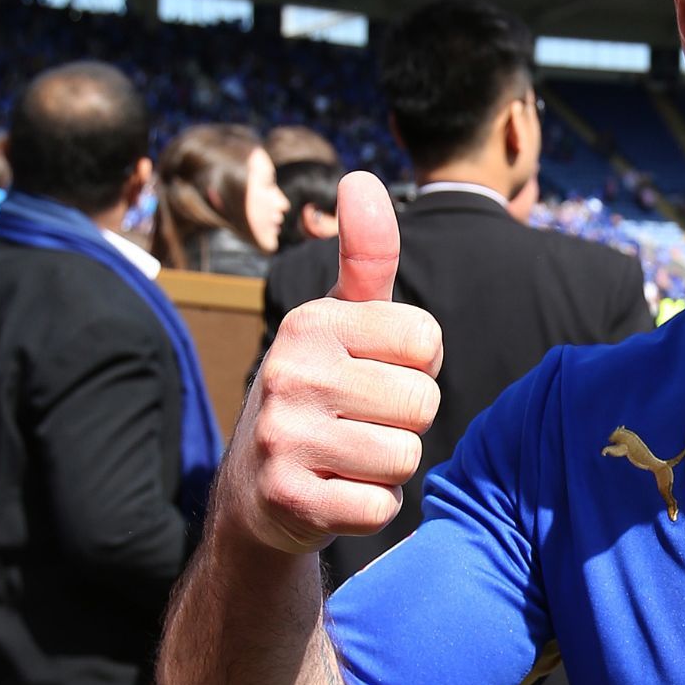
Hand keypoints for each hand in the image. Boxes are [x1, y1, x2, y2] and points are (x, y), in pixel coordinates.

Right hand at [224, 172, 442, 553]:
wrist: (257, 492)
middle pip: (422, 402)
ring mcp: (282, 439)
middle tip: (360, 421)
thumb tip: (361, 177)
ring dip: (389, 465)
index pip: (428, 340)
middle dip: (405, 419)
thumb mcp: (343, 318)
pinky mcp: (288, 501)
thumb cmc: (324, 389)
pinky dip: (371, 506)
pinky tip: (335, 491)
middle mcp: (289, 372)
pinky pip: (381, 507)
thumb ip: (367, 254)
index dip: (418, 364)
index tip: (377, 370)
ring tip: (347, 455)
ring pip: (406, 457)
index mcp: (311, 322)